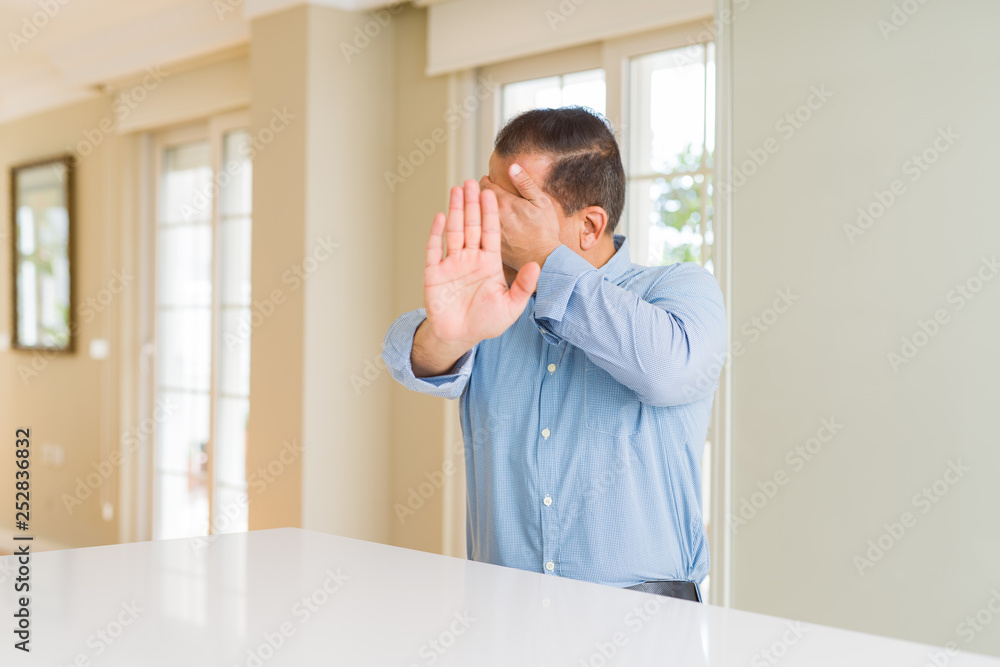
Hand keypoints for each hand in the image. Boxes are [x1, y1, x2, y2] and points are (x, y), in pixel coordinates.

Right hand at [422, 180, 540, 350]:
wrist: (460, 336)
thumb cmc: (486, 322)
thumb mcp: (511, 307)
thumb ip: (524, 286)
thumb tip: (538, 267)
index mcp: (489, 263)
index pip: (491, 232)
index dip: (491, 213)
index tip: (492, 193)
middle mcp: (470, 259)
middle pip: (472, 226)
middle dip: (472, 204)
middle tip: (473, 181)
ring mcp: (451, 264)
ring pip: (454, 231)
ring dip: (455, 211)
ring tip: (457, 190)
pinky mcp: (434, 272)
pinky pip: (434, 249)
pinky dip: (436, 233)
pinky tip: (440, 217)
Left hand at [480, 163, 561, 270]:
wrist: (544, 259)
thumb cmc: (545, 230)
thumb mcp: (541, 202)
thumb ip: (525, 183)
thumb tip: (512, 166)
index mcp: (503, 203)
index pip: (483, 186)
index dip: (485, 181)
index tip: (488, 182)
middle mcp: (492, 218)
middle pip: (475, 201)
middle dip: (476, 196)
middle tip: (479, 193)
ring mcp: (488, 233)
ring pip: (474, 218)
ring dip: (475, 212)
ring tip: (478, 209)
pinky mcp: (489, 247)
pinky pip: (478, 234)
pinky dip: (479, 228)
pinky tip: (483, 227)